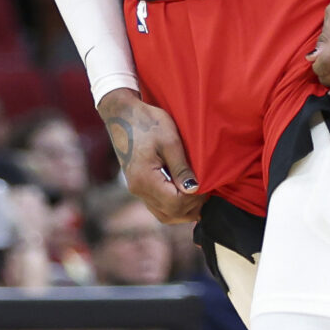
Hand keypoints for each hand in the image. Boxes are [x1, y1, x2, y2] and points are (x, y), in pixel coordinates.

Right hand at [98, 88, 203, 223]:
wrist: (123, 115)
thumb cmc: (148, 123)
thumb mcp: (170, 141)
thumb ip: (181, 168)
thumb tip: (194, 189)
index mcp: (145, 179)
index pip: (175, 204)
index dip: (194, 199)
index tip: (207, 186)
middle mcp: (138, 189)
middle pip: (170, 214)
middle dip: (191, 208)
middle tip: (207, 192)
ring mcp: (136, 189)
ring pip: (163, 214)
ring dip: (183, 210)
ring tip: (199, 195)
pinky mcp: (138, 186)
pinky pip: (158, 205)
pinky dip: (173, 205)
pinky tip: (185, 193)